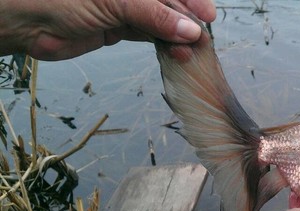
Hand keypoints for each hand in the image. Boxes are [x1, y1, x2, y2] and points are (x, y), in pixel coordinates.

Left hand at [0, 0, 215, 59]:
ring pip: (161, 21)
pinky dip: (163, 45)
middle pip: (168, 3)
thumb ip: (156, 15)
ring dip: (177, 37)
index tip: (208, 16)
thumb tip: (190, 30)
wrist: (28, 22)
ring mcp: (124, 7)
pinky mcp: (118, 27)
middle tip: (203, 40)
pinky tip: (176, 54)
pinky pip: (148, 34)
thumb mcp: (117, 1)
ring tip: (192, 52)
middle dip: (187, 21)